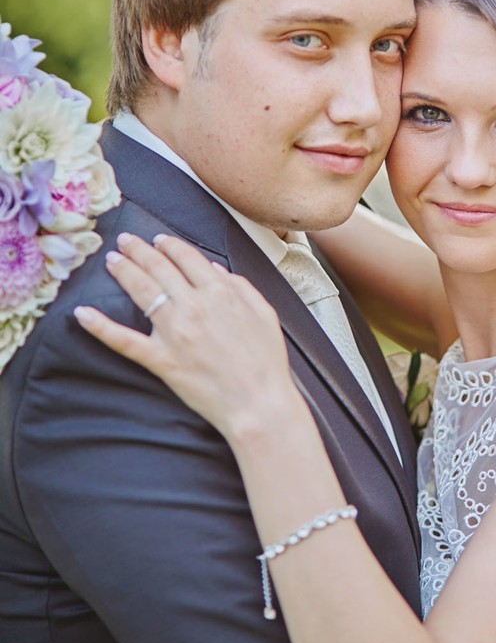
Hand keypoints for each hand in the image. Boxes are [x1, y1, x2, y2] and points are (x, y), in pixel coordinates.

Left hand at [75, 232, 300, 442]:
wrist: (259, 402)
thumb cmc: (266, 362)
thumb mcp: (265, 314)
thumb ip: (242, 287)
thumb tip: (217, 270)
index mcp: (220, 292)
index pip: (187, 258)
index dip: (169, 245)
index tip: (158, 240)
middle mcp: (193, 306)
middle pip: (159, 268)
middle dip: (139, 250)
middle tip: (125, 241)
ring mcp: (174, 332)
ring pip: (141, 291)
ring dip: (124, 271)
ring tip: (112, 260)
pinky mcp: (160, 359)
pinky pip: (124, 340)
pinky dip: (100, 327)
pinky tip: (82, 314)